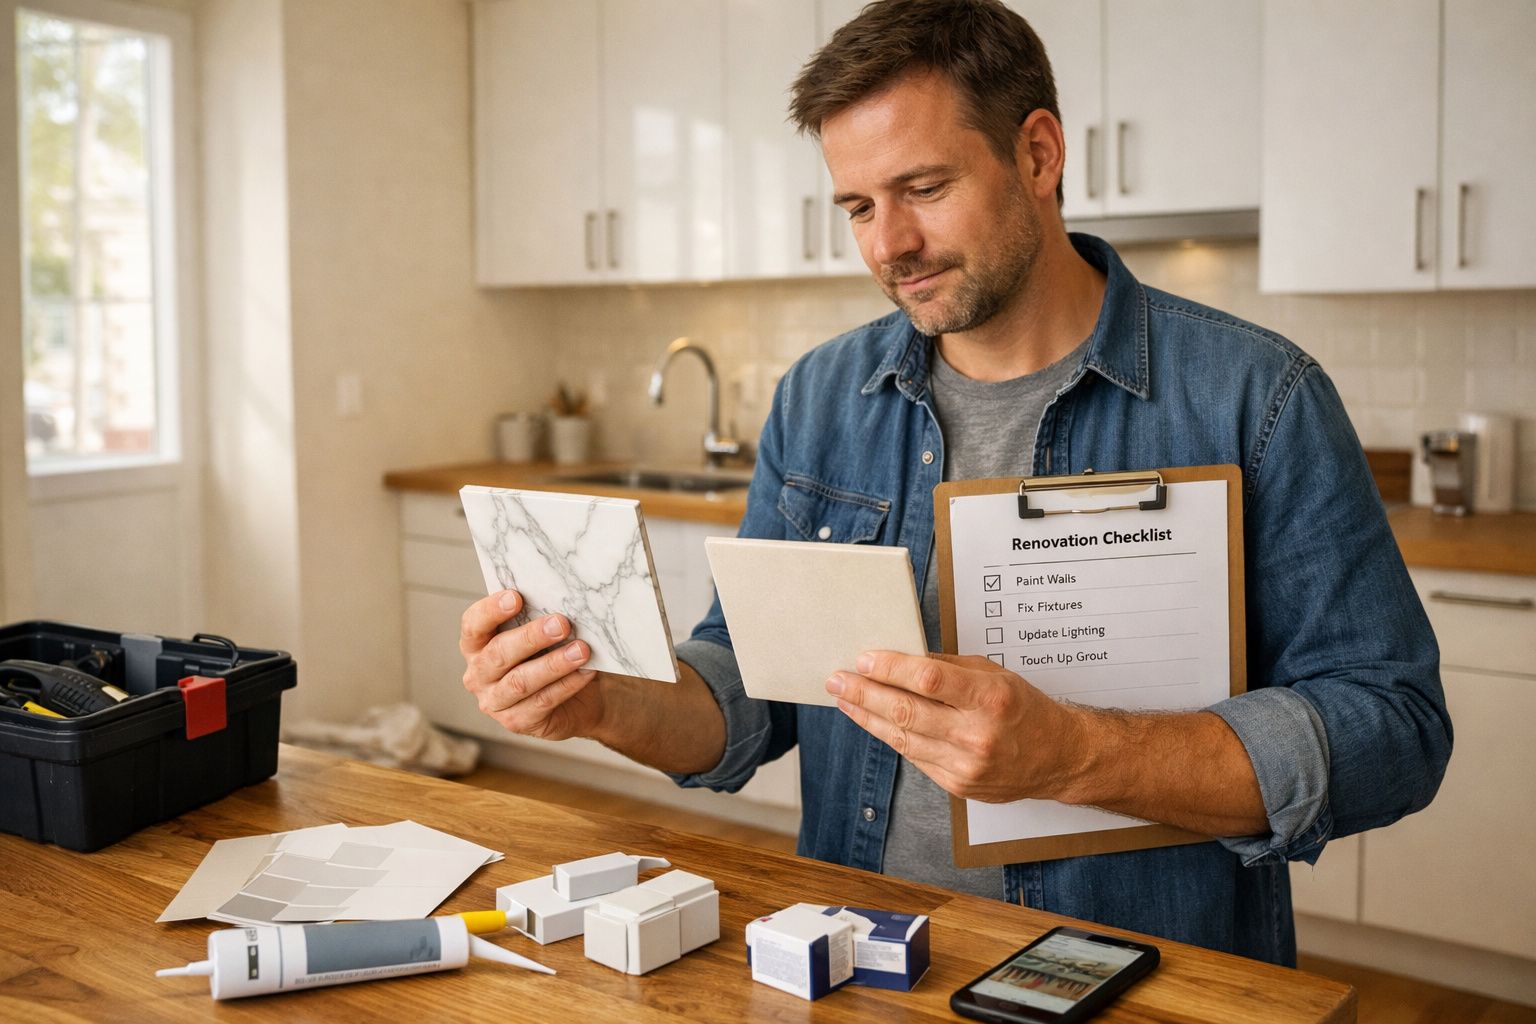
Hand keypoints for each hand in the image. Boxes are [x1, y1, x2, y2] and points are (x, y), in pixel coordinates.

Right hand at [459, 589, 604, 740]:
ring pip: (521, 681)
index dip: (491, 610)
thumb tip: (560, 598)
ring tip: (581, 650)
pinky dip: (566, 684)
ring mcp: (495, 702)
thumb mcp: (542, 635)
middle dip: (531, 637)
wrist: (577, 700)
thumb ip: (539, 618)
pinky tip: (585, 672)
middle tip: (562, 623)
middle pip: (499, 653)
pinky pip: (542, 701)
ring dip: (554, 664)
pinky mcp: (516, 722)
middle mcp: (478, 675)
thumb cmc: (551, 656)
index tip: (516, 597)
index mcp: (476, 646)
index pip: (473, 625)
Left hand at [826, 651, 1085, 802]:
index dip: (890, 668)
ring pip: (902, 738)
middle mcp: (977, 734)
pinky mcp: (957, 785)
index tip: (864, 659)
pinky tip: (873, 722)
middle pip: (906, 711)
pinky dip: (890, 736)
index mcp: (990, 698)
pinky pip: (913, 756)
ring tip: (845, 699)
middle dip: (864, 693)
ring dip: (867, 717)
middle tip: (837, 679)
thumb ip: (948, 668)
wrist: (1058, 757)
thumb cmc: (1025, 709)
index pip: (929, 680)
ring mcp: (965, 765)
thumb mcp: (994, 673)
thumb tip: (901, 659)